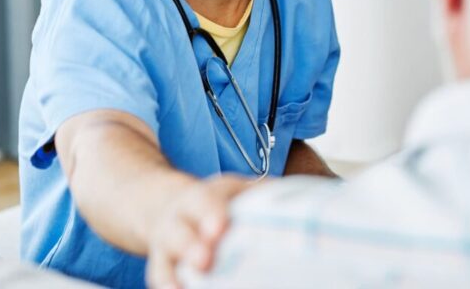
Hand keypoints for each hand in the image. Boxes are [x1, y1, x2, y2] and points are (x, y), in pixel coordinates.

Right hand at [145, 174, 251, 288]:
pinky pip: (163, 280)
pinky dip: (170, 287)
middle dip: (191, 246)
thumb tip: (306, 202)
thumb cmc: (218, 204)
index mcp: (201, 198)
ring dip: (175, 277)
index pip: (205, 201)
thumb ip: (262, 195)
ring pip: (165, 262)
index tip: (220, 228)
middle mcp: (178, 221)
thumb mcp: (236, 190)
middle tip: (204, 260)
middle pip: (180, 232)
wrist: (173, 209)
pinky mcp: (162, 270)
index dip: (212, 213)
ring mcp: (167, 248)